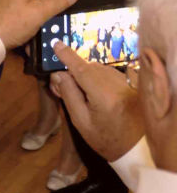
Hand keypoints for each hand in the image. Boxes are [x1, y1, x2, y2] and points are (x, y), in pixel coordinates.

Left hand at [0, 0, 77, 49]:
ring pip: (29, 6)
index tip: (65, 5)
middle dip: (46, 8)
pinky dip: (27, 22)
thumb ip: (57, 1)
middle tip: (57, 18)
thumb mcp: (39, 13)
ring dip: (37, 17)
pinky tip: (32, 31)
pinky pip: (20, 13)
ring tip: (45, 26)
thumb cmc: (13, 24)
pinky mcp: (1, 11)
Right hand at [49, 42, 143, 160]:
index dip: (67, 56)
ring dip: (85, 76)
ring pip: (98, 69)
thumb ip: (69, 95)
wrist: (136, 148)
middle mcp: (117, 85)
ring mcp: (126, 83)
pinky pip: (108, 73)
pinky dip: (97, 78)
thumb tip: (59, 74)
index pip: (81, 69)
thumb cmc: (105, 138)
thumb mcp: (80, 121)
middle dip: (73, 73)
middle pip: (88, 68)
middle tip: (59, 87)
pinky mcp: (130, 84)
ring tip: (78, 95)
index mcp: (103, 96)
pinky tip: (93, 94)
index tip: (56, 44)